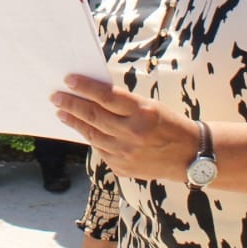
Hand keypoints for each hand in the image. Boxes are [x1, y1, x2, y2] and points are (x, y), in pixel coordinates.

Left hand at [52, 74, 193, 183]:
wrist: (190, 156)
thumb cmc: (168, 124)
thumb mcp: (150, 106)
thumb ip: (123, 104)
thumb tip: (92, 96)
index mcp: (143, 112)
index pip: (107, 96)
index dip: (86, 87)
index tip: (69, 80)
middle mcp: (134, 134)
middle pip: (94, 116)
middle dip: (72, 104)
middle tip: (56, 96)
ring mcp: (127, 154)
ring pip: (92, 135)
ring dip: (74, 122)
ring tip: (62, 112)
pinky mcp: (123, 168)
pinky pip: (101, 150)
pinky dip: (91, 138)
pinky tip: (82, 130)